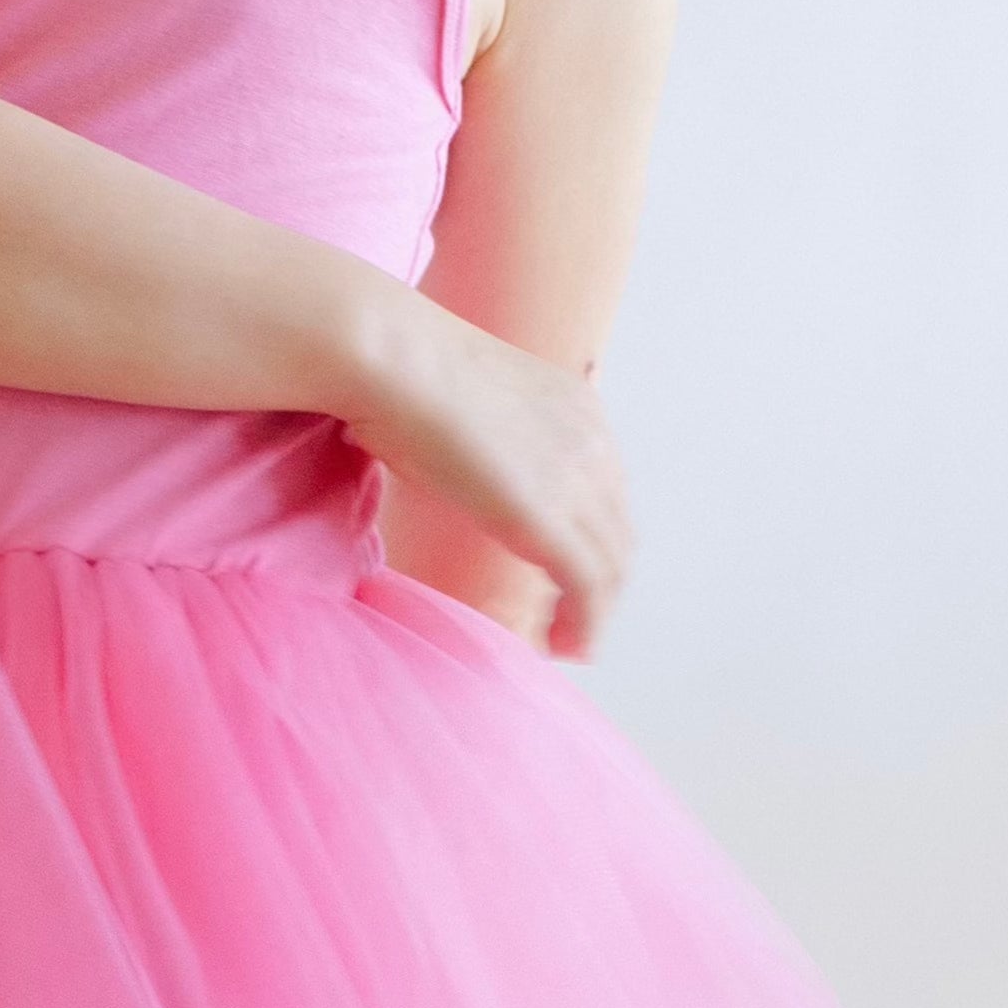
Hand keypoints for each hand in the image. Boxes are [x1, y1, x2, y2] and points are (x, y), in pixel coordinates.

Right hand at [336, 291, 636, 657]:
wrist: (392, 361)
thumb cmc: (398, 373)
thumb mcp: (463, 397)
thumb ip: (481, 428)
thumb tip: (447, 447)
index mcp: (576, 407)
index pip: (605, 488)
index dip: (592, 536)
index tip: (568, 571)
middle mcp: (591, 443)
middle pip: (616, 532)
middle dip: (601, 580)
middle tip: (573, 618)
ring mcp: (576, 481)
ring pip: (610, 567)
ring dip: (594, 612)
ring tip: (567, 641)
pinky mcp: (551, 522)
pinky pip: (588, 591)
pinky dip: (584, 626)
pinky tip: (566, 646)